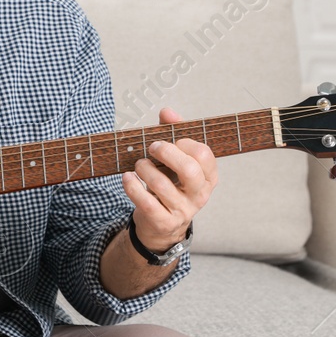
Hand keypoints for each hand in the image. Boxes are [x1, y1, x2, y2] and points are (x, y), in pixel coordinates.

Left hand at [121, 107, 217, 251]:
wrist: (161, 224)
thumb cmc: (169, 184)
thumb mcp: (174, 159)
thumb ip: (173, 133)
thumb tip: (167, 112)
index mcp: (208, 177)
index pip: (204, 154)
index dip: (184, 143)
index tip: (170, 140)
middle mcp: (200, 195)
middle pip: (189, 170)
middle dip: (166, 153)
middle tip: (152, 147)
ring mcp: (183, 211)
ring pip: (163, 185)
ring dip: (145, 169)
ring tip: (139, 164)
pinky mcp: (164, 222)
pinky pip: (146, 203)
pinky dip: (132, 187)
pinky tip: (127, 178)